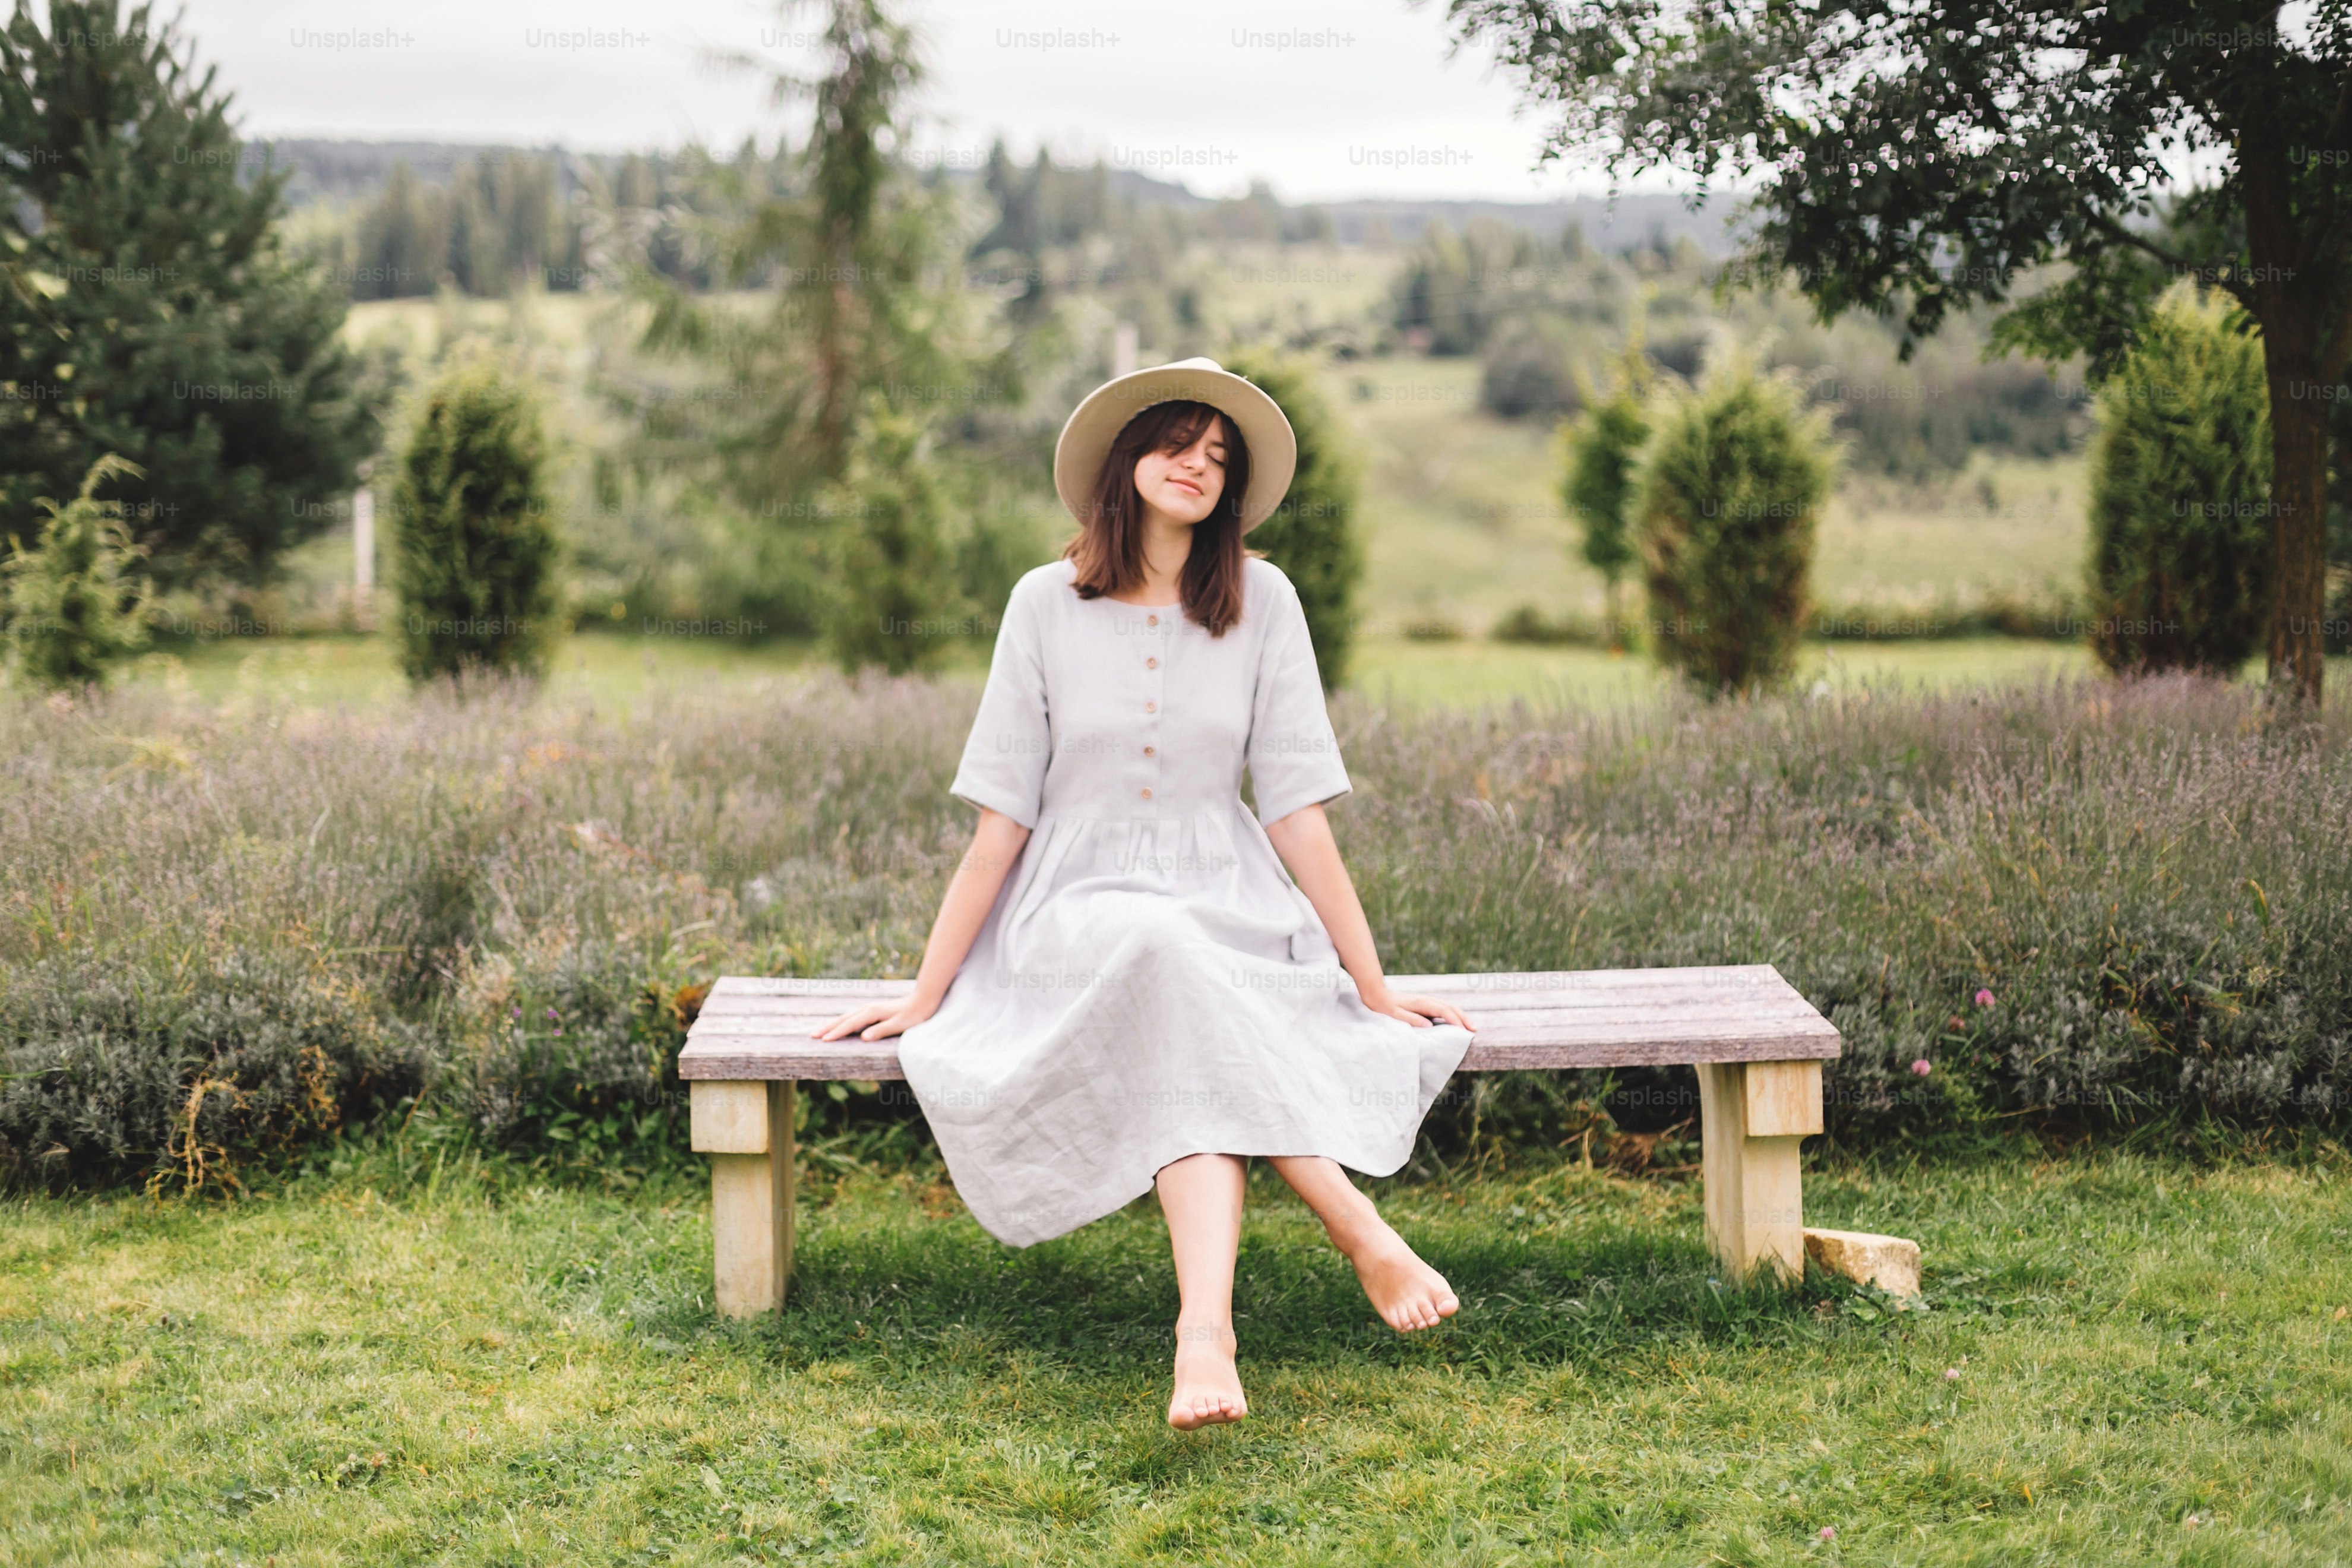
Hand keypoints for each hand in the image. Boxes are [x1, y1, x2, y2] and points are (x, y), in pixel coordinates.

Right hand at [815, 993, 939, 1041]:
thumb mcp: (900, 1025)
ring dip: (832, 1024)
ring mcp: (869, 1008)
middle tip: (812, 1035)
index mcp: (872, 1013)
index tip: (823, 1040)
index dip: (837, 1033)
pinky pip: (852, 1017)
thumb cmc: (914, 1015)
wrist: (923, 1000)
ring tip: (820, 1031)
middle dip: (828, 1027)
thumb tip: (863, 1037)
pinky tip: (839, 1026)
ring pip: (846, 1017)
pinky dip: (842, 1021)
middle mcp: (868, 1009)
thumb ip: (881, 1031)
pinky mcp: (872, 1010)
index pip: (850, 1024)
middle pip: (843, 1019)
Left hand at [1358, 984, 1470, 1031]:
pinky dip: (1452, 1015)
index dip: (1455, 1021)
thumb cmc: (1383, 1007)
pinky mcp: (1424, 1004)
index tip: (1464, 1031)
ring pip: (1448, 1007)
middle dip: (1463, 1018)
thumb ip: (1411, 1020)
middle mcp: (1427, 1000)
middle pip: (1450, 1008)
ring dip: (1460, 1016)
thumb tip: (1429, 1025)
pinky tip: (1456, 1021)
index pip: (1444, 1011)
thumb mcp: (1395, 1015)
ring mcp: (1426, 1001)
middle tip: (1474, 1029)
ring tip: (1470, 1026)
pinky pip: (1442, 1009)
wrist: (1376, 993)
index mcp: (1421, 1003)